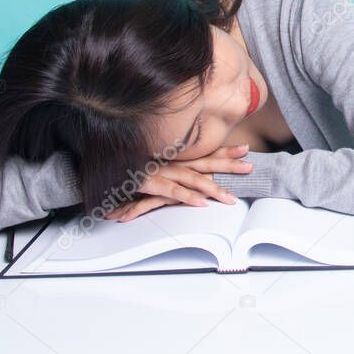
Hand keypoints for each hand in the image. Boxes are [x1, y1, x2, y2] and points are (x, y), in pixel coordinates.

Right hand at [104, 144, 253, 221]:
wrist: (103, 164)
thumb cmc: (127, 165)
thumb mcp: (152, 166)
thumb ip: (170, 172)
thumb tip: (189, 181)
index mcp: (174, 157)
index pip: (204, 152)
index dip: (225, 151)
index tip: (246, 149)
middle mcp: (170, 161)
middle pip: (204, 162)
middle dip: (228, 164)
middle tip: (250, 167)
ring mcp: (160, 171)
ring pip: (192, 178)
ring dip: (212, 188)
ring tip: (230, 198)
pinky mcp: (148, 183)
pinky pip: (171, 191)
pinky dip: (187, 197)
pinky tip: (201, 204)